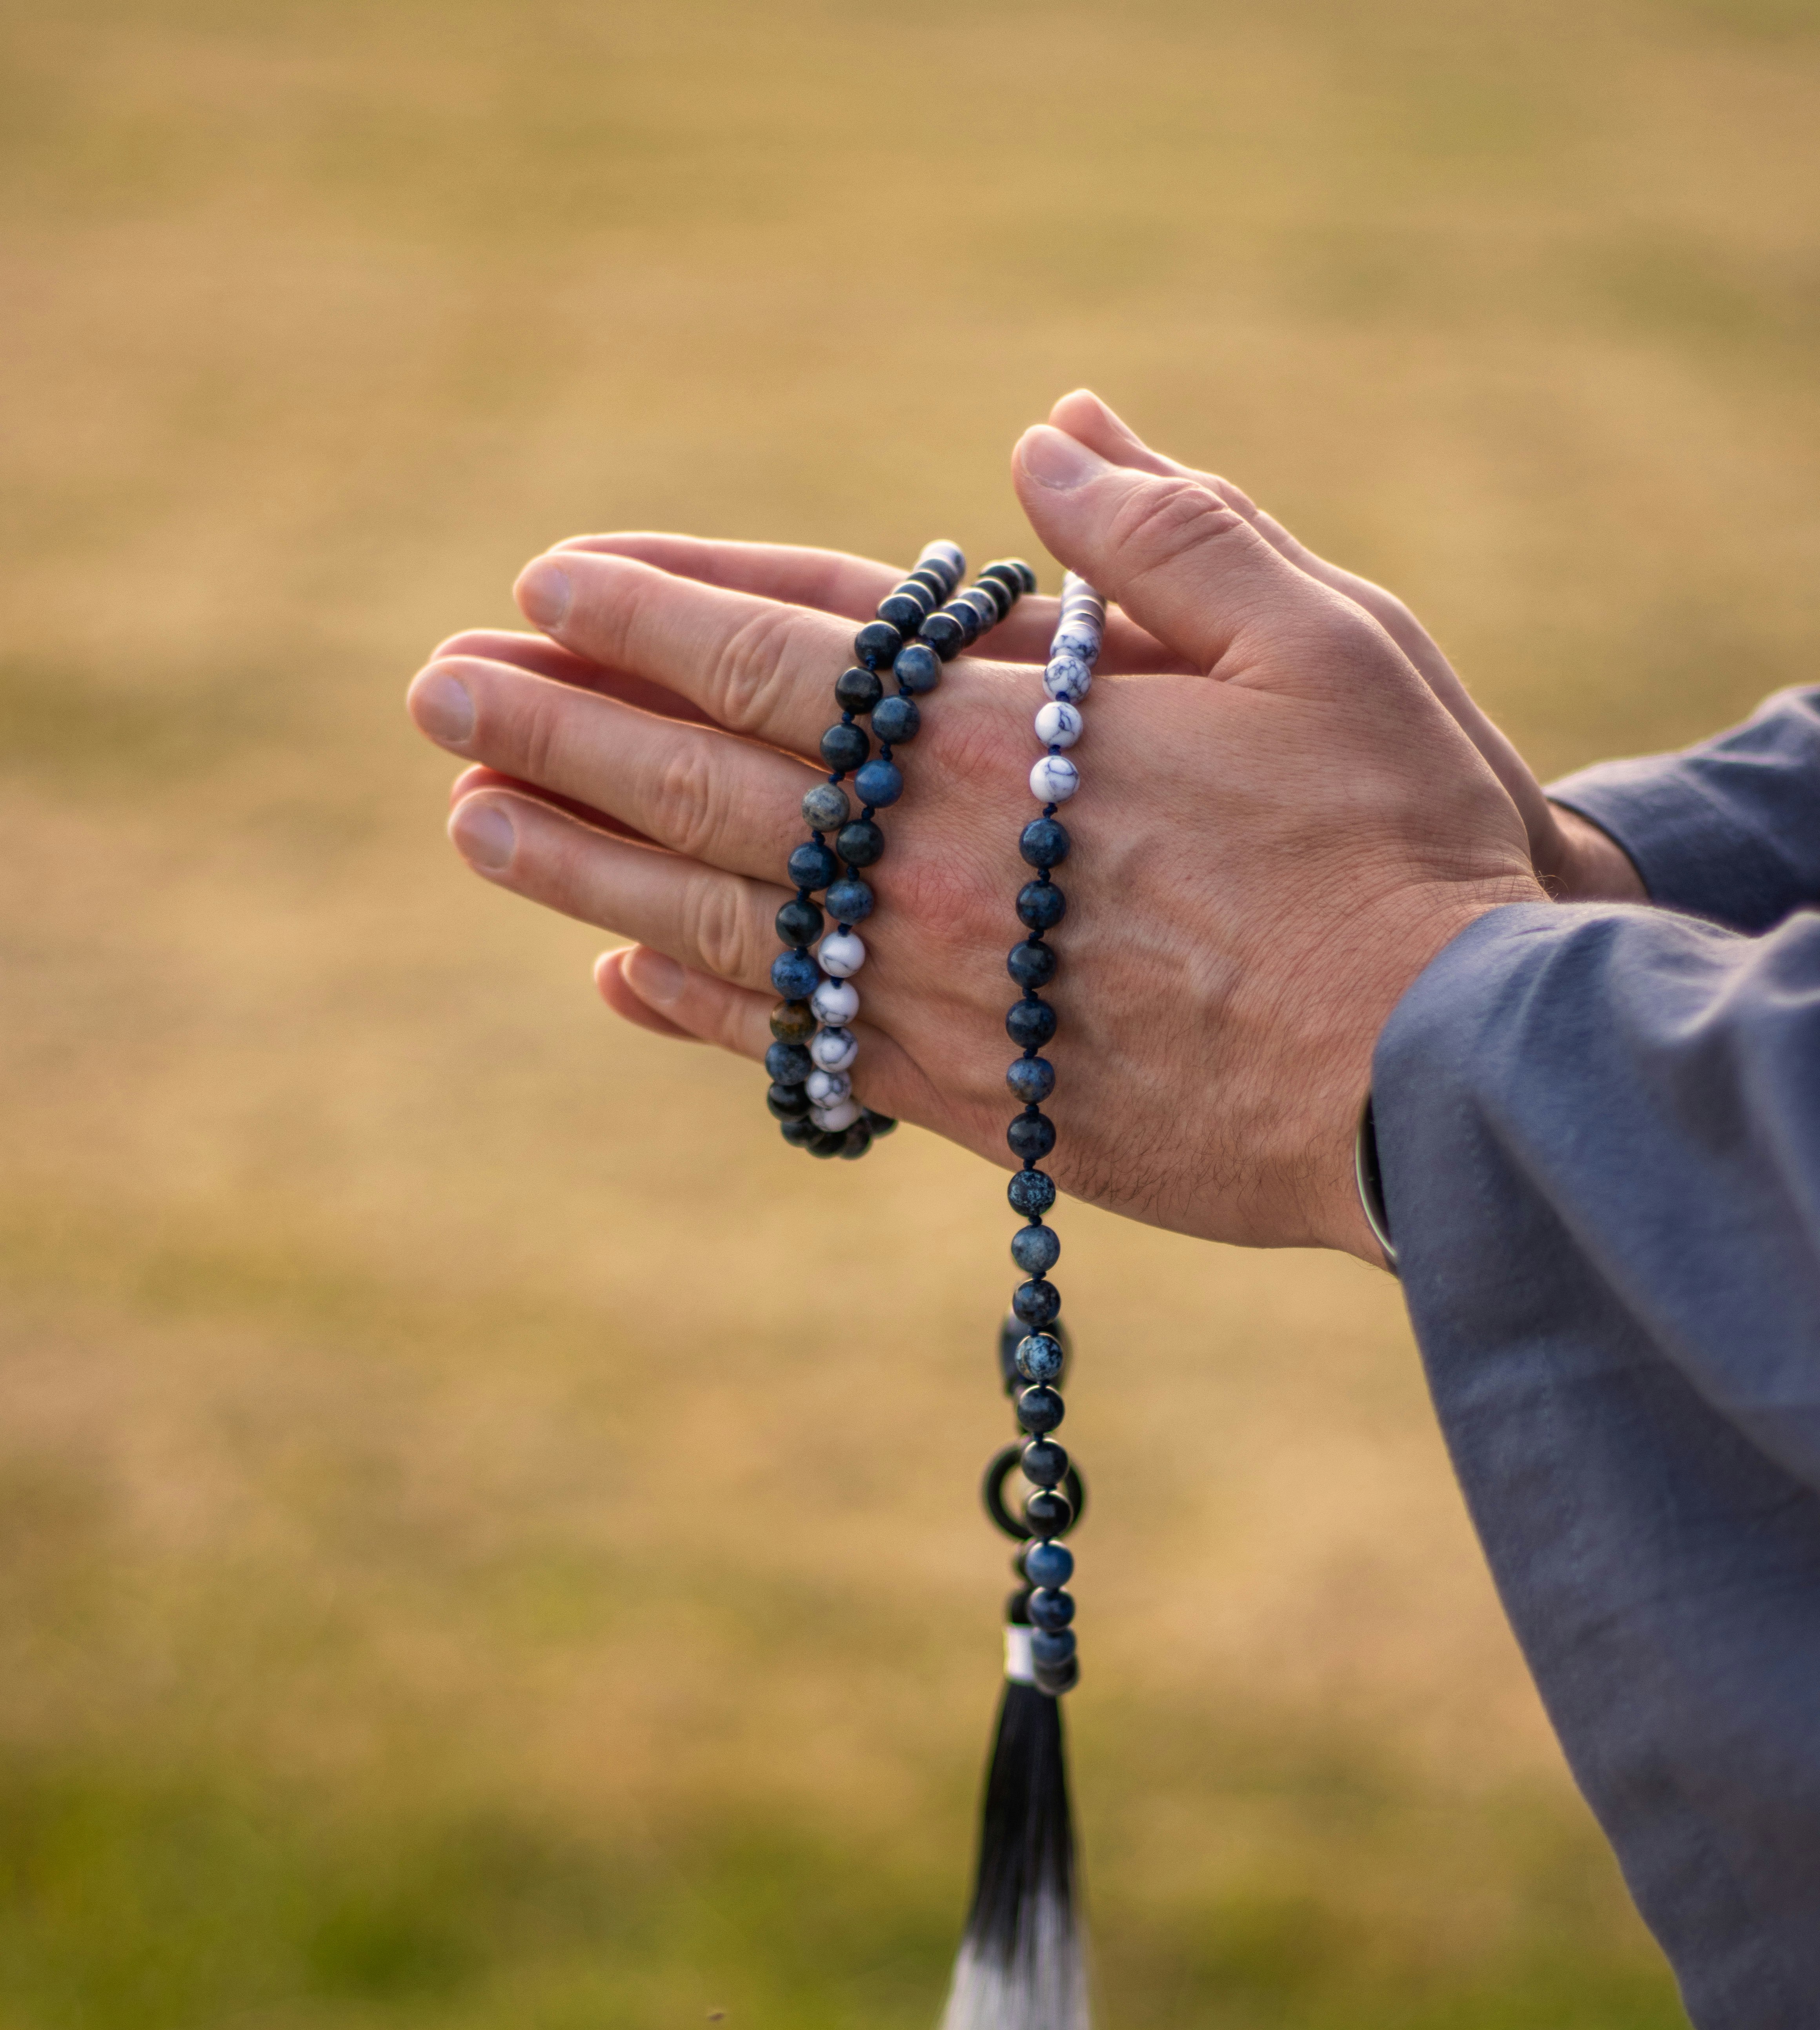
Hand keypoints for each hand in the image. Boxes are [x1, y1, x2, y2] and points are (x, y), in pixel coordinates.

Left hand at [406, 405, 1546, 1257]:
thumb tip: (1047, 438)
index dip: (653, 611)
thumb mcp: (1320, 637)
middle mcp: (939, 874)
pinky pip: (796, 1054)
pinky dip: (697, 1013)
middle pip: (707, 787)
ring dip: (580, 863)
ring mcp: (942, 1001)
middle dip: (562, 730)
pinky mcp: (974, 1106)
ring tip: (472, 818)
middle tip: (440, 690)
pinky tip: (616, 978)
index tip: (547, 583)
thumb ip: (1170, 532)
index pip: (778, 655)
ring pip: (717, 923)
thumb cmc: (1399, 847)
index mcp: (1010, 744)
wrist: (1444, 1080)